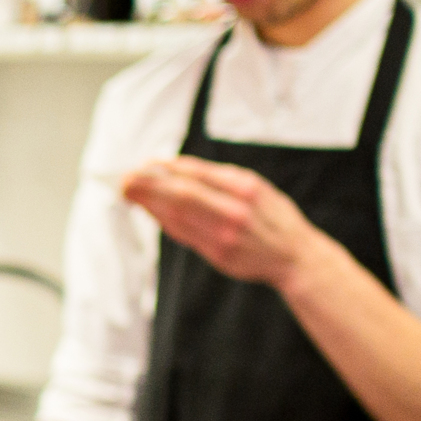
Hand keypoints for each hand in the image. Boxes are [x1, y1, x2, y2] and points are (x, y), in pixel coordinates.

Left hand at [120, 156, 334, 289]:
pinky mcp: (219, 254)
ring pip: (178, 216)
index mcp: (244, 188)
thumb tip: (176, 169)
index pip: (195, 174)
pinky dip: (165, 222)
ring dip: (150, 204)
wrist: (295, 256)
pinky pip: (184, 235)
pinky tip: (152, 212)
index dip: (165, 169)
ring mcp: (225, 235)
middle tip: (125, 180)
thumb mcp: (256, 186)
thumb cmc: (274, 217)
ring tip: (130, 193)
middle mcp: (235, 210)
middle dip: (149, 186)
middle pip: (182, 195)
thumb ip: (220, 178)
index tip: (144, 164)